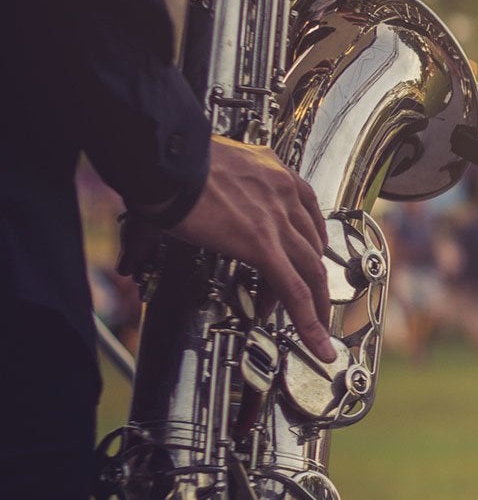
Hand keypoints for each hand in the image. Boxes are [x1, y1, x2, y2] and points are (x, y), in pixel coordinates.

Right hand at [170, 137, 335, 363]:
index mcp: (271, 170)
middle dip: (314, 280)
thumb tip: (141, 247)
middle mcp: (283, 191)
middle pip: (312, 246)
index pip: (304, 213)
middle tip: (312, 304)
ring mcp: (276, 217)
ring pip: (311, 271)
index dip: (303, 244)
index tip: (297, 263)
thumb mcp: (199, 174)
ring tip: (314, 331)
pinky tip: (315, 342)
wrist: (164, 157)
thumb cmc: (171, 160)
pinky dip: (308, 320)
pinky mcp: (262, 243)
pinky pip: (295, 290)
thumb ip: (192, 206)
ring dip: (315, 304)